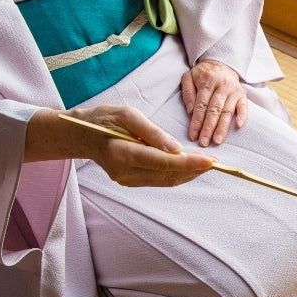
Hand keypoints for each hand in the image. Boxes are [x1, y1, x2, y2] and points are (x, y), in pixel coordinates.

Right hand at [26, 106, 214, 186]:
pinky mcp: (130, 182)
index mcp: (122, 153)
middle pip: (167, 175)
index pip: (162, 162)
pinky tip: (189, 166)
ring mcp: (127, 180)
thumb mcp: (126, 115)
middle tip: (216, 162)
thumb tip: (177, 148)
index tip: (210, 162)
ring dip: (188, 173)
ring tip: (207, 164)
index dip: (189, 163)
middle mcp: (124, 172)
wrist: (80, 136)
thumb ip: (152, 132)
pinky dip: (176, 173)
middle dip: (194, 169)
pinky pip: (159, 180)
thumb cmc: (103, 120)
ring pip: (166, 180)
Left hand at [181, 59, 246, 146]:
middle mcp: (221, 86)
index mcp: (207, 81)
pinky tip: (239, 126)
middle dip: (209, 128)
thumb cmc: (202, 74)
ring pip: (227, 111)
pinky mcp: (242, 94)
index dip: (197, 121)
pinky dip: (242, 115)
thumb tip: (191, 112)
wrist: (220, 62)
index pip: (201, 105)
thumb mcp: (189, 77)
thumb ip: (188, 93)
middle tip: (204, 142)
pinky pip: (244, 106)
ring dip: (222, 127)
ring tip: (217, 140)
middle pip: (214, 110)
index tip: (193, 135)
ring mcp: (233, 90)